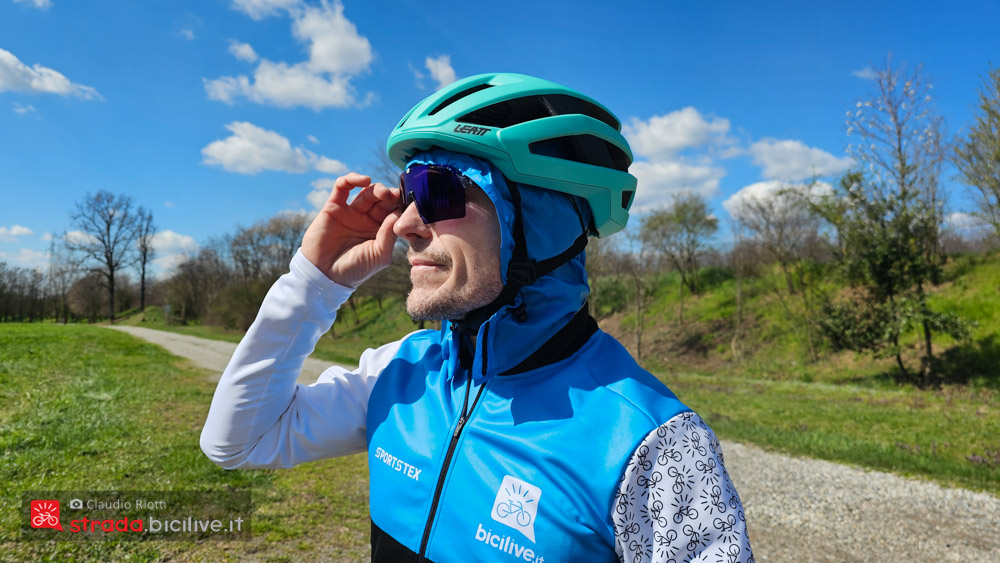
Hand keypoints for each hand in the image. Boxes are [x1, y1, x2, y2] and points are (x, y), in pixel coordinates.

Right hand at [301, 172, 400, 288]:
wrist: (324, 275)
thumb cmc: (354, 269)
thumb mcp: (379, 255)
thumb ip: (389, 235)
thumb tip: (397, 213)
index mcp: (380, 231)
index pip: (393, 211)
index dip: (400, 204)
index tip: (407, 202)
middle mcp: (366, 220)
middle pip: (381, 200)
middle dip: (389, 194)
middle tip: (392, 195)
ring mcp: (350, 212)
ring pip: (366, 192)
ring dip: (375, 188)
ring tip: (381, 192)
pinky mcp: (333, 207)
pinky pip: (342, 187)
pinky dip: (352, 179)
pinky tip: (362, 181)